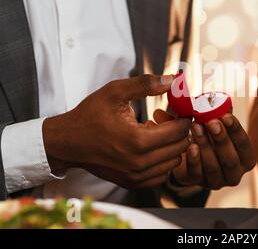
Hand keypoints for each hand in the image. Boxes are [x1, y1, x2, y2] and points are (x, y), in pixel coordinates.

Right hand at [43, 75, 191, 188]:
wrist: (67, 142)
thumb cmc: (90, 115)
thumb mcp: (115, 92)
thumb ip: (145, 84)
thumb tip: (173, 79)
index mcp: (137, 141)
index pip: (179, 131)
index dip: (184, 117)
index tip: (178, 108)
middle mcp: (139, 163)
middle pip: (180, 147)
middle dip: (178, 130)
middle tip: (164, 116)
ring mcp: (136, 176)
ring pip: (174, 162)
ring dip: (171, 145)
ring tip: (154, 130)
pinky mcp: (132, 183)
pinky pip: (162, 174)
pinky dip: (162, 160)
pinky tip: (149, 145)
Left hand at [152, 110, 255, 189]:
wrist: (191, 156)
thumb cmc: (209, 136)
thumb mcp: (215, 124)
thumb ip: (216, 112)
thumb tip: (213, 97)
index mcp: (246, 157)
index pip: (244, 144)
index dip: (236, 130)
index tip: (226, 116)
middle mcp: (235, 173)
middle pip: (230, 158)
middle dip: (220, 139)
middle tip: (211, 122)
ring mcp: (218, 181)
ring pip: (213, 166)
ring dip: (204, 145)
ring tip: (195, 127)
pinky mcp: (200, 183)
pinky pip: (197, 173)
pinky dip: (194, 159)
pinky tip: (190, 146)